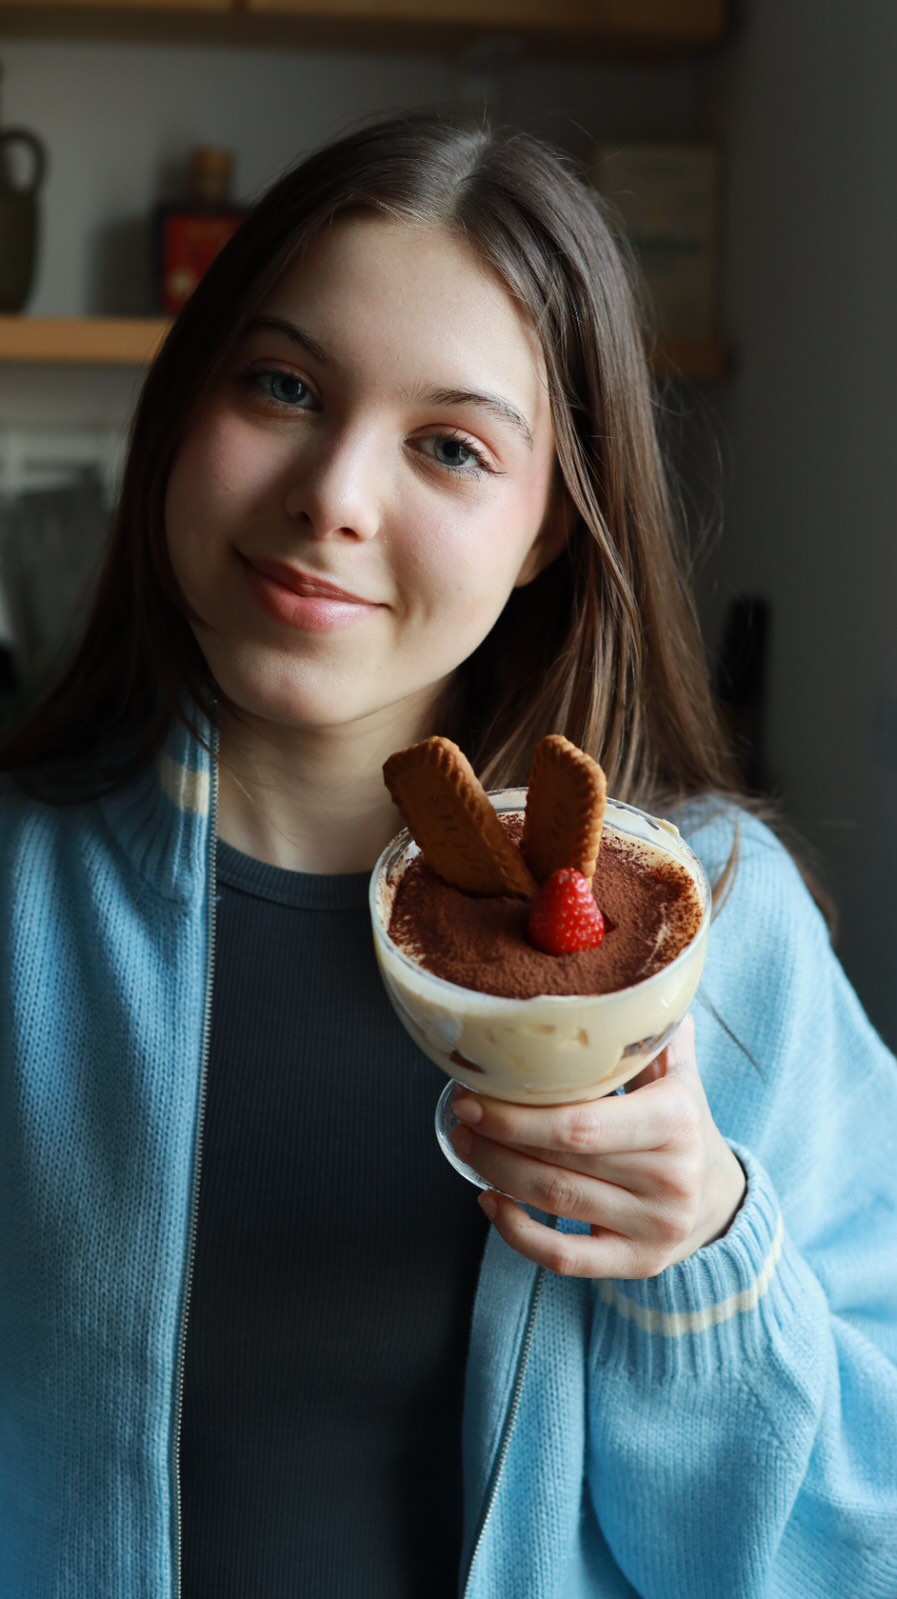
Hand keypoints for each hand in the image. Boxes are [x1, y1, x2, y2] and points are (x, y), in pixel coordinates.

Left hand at [450, 1014, 745, 1278]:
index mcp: (675, 1122)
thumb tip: (635, 979)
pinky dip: (517, 1234)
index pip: (584, 1124)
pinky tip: (490, 1202)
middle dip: (498, 1139)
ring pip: (556, 1205)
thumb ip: (655, 1035)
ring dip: (498, 1175)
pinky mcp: (637, 1265)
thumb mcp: (680, 1078)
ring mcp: (654, 1229)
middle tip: (461, 1114)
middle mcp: (670, 1180)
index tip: (475, 1094)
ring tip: (466, 1146)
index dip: (519, 1115)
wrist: (721, 1200)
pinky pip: (564, 1260)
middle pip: (561, 1164)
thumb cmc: (684, 1127)